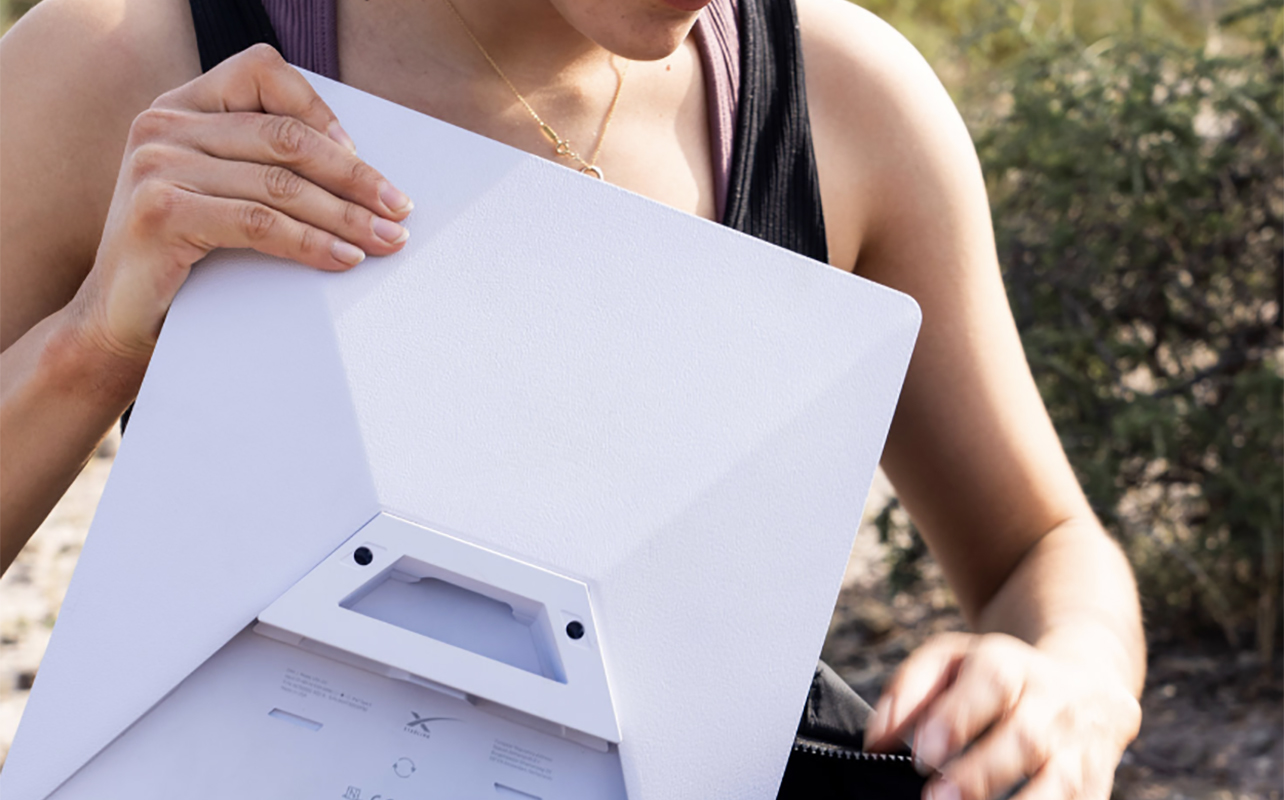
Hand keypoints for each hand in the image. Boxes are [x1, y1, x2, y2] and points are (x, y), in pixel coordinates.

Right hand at [68, 44, 412, 365]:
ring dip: (345, 217)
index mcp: (181, 106)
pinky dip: (310, 243)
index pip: (262, 73)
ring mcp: (157, 165)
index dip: (321, 111)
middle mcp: (163, 124)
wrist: (120, 319)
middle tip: (399, 208)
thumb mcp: (219, 191)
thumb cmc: (184, 256)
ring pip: (280, 183)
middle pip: (286, 137)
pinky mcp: (161, 212)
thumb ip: (262, 163)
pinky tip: (343, 258)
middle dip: (355, 176)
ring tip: (385, 240)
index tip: (363, 159)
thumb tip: (361, 170)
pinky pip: (258, 223)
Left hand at [864, 632, 1140, 799]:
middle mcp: (1051, 702)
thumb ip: (908, 691)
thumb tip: (875, 740)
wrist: (1086, 685)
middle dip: (980, 773)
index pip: (990, 682)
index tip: (922, 754)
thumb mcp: (950, 662)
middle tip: (936, 798)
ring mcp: (1078, 746)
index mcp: (1009, 665)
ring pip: (1059, 780)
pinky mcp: (1096, 784)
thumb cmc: (994, 677)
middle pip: (1024, 737)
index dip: (957, 718)